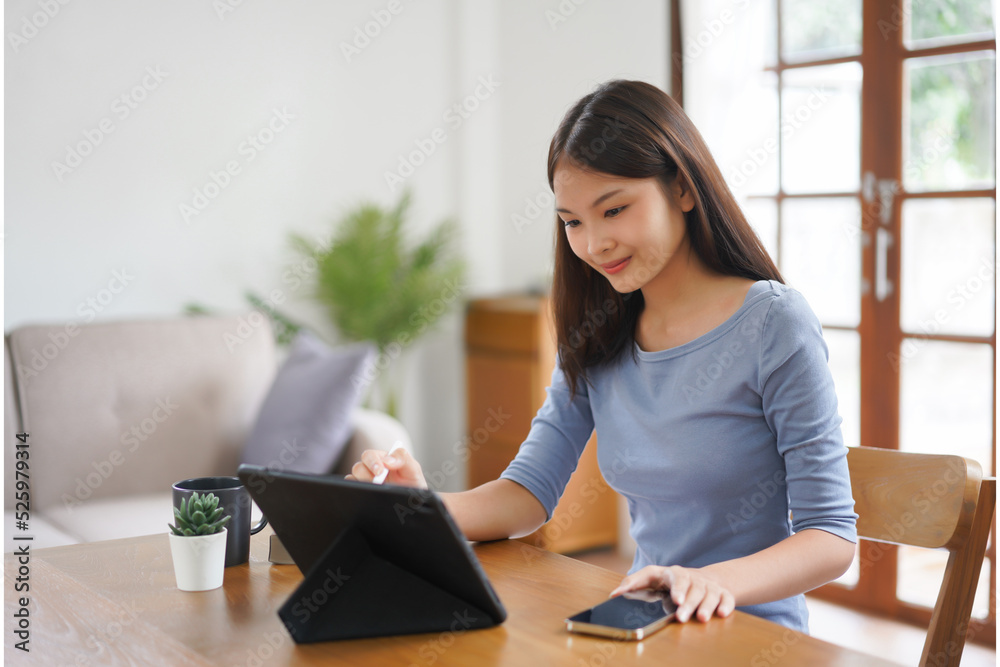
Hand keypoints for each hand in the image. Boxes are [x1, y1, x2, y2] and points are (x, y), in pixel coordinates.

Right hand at [345, 447, 427, 488]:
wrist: (415, 505)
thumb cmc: (413, 484)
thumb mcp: (413, 469)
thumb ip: (403, 458)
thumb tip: (387, 460)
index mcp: (382, 460)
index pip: (369, 455)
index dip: (372, 462)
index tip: (380, 471)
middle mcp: (372, 470)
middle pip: (358, 467)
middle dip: (366, 475)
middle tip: (378, 483)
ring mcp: (366, 482)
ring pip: (353, 478)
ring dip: (364, 484)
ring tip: (378, 491)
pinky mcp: (361, 493)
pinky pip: (351, 489)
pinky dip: (356, 491)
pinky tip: (369, 496)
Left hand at [609, 565, 734, 623]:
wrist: (705, 578)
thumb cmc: (672, 582)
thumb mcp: (653, 578)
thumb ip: (635, 583)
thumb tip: (615, 593)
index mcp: (673, 573)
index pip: (674, 576)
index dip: (676, 588)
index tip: (676, 599)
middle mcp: (692, 577)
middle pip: (691, 586)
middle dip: (687, 600)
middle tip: (681, 614)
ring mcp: (708, 585)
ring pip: (708, 593)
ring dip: (705, 605)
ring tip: (700, 618)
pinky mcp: (722, 593)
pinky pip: (726, 598)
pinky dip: (725, 605)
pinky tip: (722, 613)